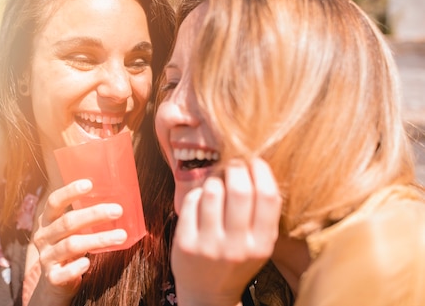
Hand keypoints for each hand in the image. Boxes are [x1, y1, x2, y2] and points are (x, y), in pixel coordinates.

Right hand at [29, 179, 127, 305]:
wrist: (54, 284)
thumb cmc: (70, 248)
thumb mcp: (71, 230)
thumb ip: (85, 218)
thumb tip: (118, 201)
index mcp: (47, 221)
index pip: (54, 202)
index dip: (69, 191)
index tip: (89, 184)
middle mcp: (43, 237)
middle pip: (67, 222)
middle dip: (94, 214)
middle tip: (118, 210)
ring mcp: (46, 257)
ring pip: (71, 245)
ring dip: (98, 239)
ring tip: (121, 236)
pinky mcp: (51, 278)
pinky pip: (64, 272)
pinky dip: (77, 267)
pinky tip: (89, 262)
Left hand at [172, 158, 281, 305]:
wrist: (207, 294)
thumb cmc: (236, 259)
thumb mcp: (259, 243)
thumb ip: (263, 212)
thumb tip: (256, 164)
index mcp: (262, 244)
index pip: (268, 196)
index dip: (261, 171)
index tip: (254, 161)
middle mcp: (238, 246)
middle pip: (239, 189)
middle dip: (236, 168)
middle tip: (233, 164)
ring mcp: (210, 246)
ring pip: (212, 190)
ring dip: (214, 179)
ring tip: (215, 183)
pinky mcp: (185, 244)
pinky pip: (191, 201)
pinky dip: (196, 194)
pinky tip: (200, 200)